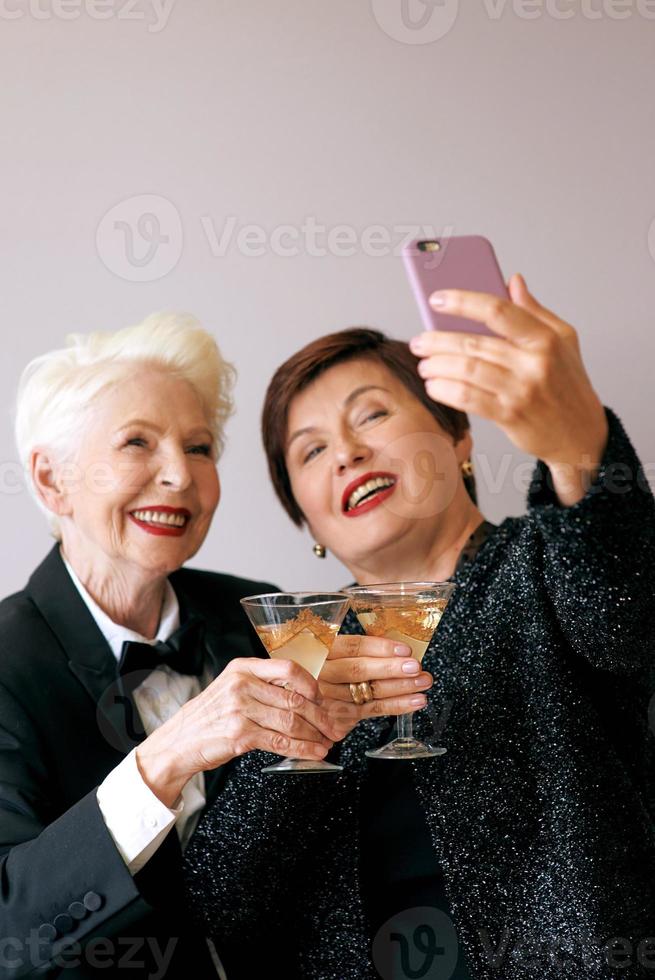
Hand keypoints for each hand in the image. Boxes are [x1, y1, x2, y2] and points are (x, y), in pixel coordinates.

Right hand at [136, 657, 339, 805]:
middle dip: (320, 715)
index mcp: (243, 668)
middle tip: (334, 726)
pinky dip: (302, 749)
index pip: (288, 668)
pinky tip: (313, 752)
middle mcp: (242, 684)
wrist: (178, 742)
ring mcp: (240, 709)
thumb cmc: (208, 717)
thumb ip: (261, 686)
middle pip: (294, 698)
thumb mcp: (231, 689)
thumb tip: (302, 695)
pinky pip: (280, 741)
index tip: (322, 698)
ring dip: (314, 734)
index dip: (311, 684)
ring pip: (291, 721)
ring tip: (327, 742)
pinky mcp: (240, 734)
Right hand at [318, 634, 432, 737]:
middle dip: (391, 668)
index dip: (380, 648)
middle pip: (359, 670)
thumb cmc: (325, 668)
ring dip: (400, 688)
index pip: (352, 647)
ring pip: (368, 692)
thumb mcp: (331, 651)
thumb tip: (399, 649)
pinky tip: (415, 701)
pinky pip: (372, 710)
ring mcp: (330, 697)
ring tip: (423, 682)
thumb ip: (358, 649)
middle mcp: (323, 674)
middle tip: (416, 667)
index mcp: (322, 651)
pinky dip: (397, 706)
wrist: (298, 698)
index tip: (404, 649)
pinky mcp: (339, 716)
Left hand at [409, 273, 608, 504]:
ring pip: (466, 371)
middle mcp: (534, 363)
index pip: (498, 310)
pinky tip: (434, 386)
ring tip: (424, 364)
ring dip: (437, 366)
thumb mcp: (563, 341)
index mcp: (546, 338)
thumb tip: (513, 281)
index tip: (437, 298)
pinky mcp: (510, 416)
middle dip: (438, 340)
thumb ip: (535, 311)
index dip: (463, 301)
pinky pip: (468, 399)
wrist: (581, 434)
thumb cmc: (569, 384)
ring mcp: (522, 390)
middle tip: (419, 340)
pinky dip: (445, 390)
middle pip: (474, 343)